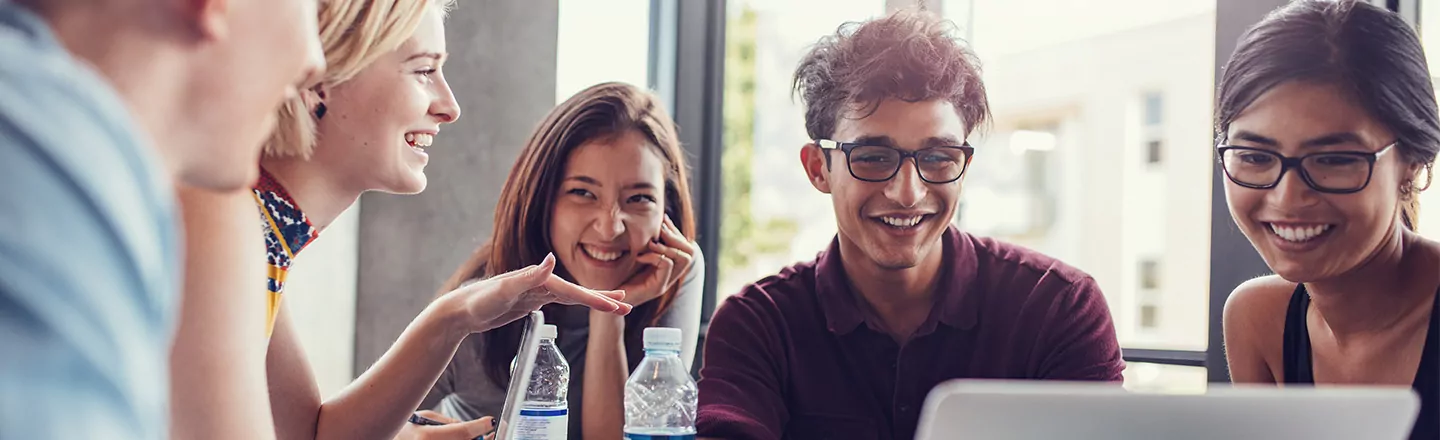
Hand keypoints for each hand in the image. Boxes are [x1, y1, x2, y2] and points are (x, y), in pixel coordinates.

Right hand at [394, 411, 493, 439]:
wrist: (382, 438)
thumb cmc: (401, 430)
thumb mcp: (422, 419)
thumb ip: (447, 422)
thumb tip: (468, 427)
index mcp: (427, 437)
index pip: (464, 431)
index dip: (481, 425)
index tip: (489, 421)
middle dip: (481, 439)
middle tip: (489, 433)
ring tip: (480, 438)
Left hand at [443, 253, 631, 334]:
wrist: (461, 310)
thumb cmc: (478, 300)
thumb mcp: (503, 290)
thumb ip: (529, 275)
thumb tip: (552, 259)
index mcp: (540, 279)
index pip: (574, 291)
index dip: (596, 299)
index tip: (618, 305)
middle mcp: (541, 282)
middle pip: (578, 293)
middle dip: (603, 299)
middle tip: (628, 305)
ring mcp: (537, 291)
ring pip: (573, 297)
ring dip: (594, 300)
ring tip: (615, 305)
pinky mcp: (531, 301)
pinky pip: (562, 302)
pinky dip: (577, 303)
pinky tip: (584, 303)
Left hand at [617, 216, 695, 305]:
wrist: (608, 300)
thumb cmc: (617, 277)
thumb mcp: (634, 255)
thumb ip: (646, 243)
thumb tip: (655, 221)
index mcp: (667, 268)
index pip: (686, 247)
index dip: (676, 232)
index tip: (662, 221)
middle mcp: (670, 276)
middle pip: (690, 252)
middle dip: (676, 237)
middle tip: (659, 231)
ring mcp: (665, 283)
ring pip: (684, 258)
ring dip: (668, 246)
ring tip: (651, 243)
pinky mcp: (656, 288)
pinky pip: (666, 265)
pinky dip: (654, 256)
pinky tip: (640, 256)